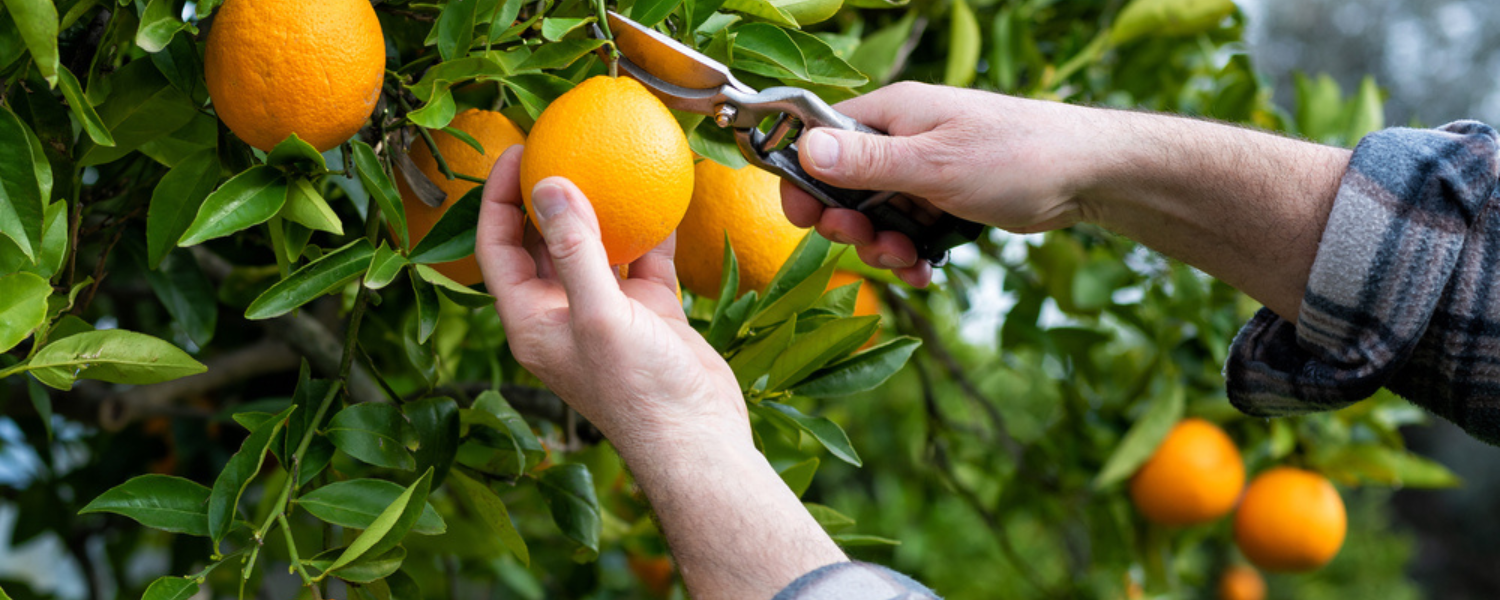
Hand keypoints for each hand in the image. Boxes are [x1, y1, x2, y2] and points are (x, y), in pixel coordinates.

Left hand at [474, 147, 747, 451]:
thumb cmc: (638, 388)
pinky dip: (649, 227)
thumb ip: (574, 248)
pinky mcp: (646, 311)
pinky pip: (641, 257)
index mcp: (531, 319)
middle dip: (546, 193)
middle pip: (541, 240)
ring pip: (593, 244)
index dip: (497, 197)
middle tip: (561, 143)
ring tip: (604, 156)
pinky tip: (662, 191)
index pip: (497, 247)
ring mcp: (606, 310)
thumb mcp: (599, 314)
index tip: (520, 151)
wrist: (698, 438)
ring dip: (598, 204)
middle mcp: (562, 311)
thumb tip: (547, 184)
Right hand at [783, 81, 1103, 285]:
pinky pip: (909, 231)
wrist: (1087, 175)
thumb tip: (805, 149)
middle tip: (871, 244)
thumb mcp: (934, 164)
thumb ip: (867, 161)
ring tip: (911, 260)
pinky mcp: (944, 199)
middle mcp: (902, 139)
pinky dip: (911, 256)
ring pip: (877, 217)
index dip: (805, 180)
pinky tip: (926, 272)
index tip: (805, 218)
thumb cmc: (1016, 155)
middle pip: (844, 187)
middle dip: (851, 226)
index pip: (821, 140)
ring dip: (884, 248)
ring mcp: (923, 171)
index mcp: (891, 114)